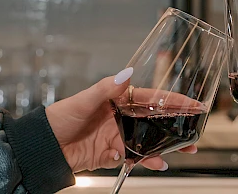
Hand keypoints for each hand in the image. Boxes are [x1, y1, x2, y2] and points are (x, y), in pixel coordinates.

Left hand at [46, 68, 196, 172]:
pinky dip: (145, 161)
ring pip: (148, 140)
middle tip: (195, 130)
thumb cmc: (59, 117)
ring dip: (166, 146)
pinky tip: (154, 163)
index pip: (152, 98)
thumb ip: (106, 88)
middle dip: (176, 125)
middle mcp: (122, 117)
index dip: (173, 100)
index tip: (192, 103)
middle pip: (155, 121)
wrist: (42, 148)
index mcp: (118, 100)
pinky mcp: (112, 154)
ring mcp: (118, 136)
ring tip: (183, 150)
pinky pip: (134, 157)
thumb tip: (125, 74)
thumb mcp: (83, 100)